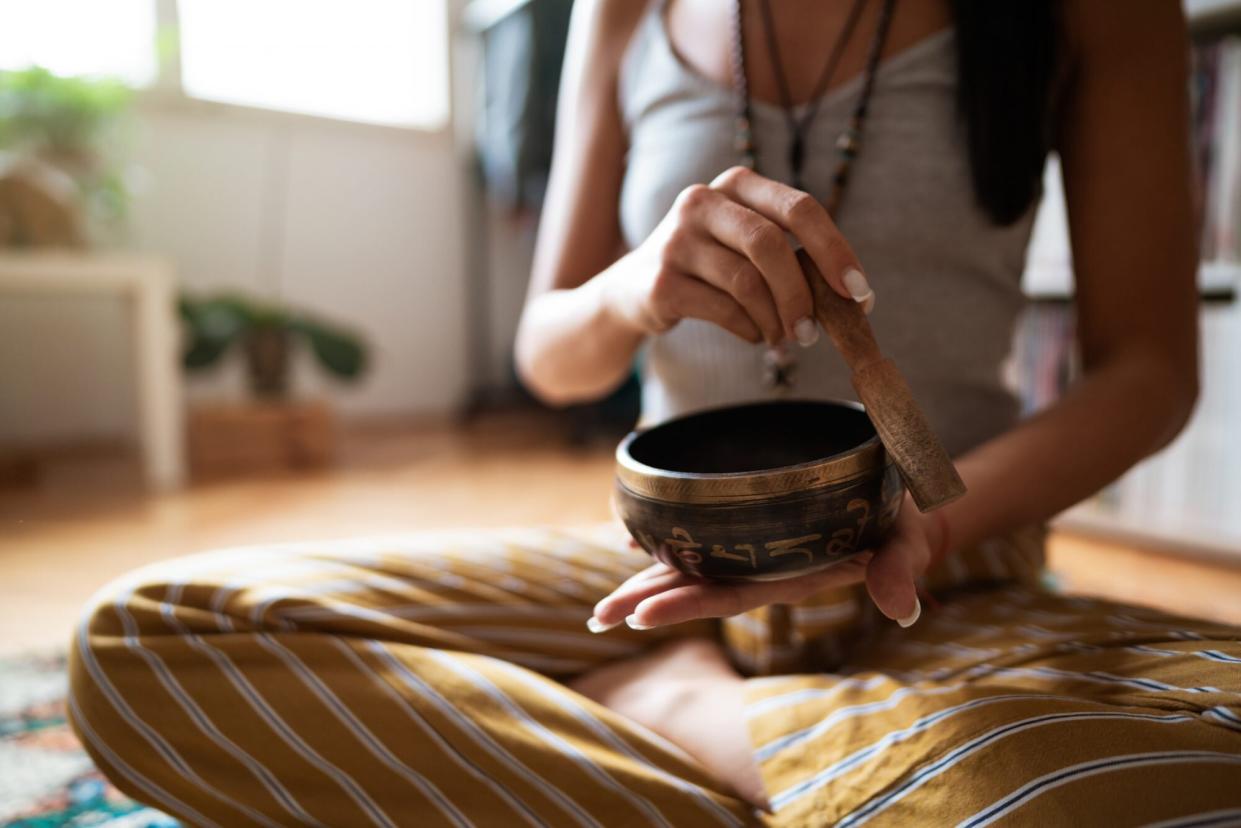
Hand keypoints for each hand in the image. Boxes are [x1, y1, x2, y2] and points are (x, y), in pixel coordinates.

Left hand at [592, 496, 940, 630]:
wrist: (901, 509)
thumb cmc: (904, 527)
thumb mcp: (907, 544)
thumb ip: (899, 571)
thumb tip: (901, 606)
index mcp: (792, 577)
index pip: (731, 597)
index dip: (686, 606)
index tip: (640, 614)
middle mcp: (766, 569)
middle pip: (697, 588)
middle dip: (646, 602)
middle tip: (596, 618)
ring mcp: (756, 550)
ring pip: (693, 567)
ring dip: (646, 582)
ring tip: (601, 606)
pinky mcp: (754, 528)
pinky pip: (703, 536)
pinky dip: (667, 538)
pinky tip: (631, 539)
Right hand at [599, 167, 875, 348]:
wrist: (632, 289)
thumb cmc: (710, 267)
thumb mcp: (747, 245)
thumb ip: (792, 256)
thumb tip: (852, 298)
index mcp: (736, 183)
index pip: (800, 208)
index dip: (835, 251)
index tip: (859, 292)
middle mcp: (702, 201)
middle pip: (771, 245)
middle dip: (801, 294)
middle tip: (813, 332)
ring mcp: (676, 240)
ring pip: (747, 282)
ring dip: (776, 319)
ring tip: (782, 337)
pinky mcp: (662, 282)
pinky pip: (724, 310)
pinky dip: (749, 329)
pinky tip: (753, 334)